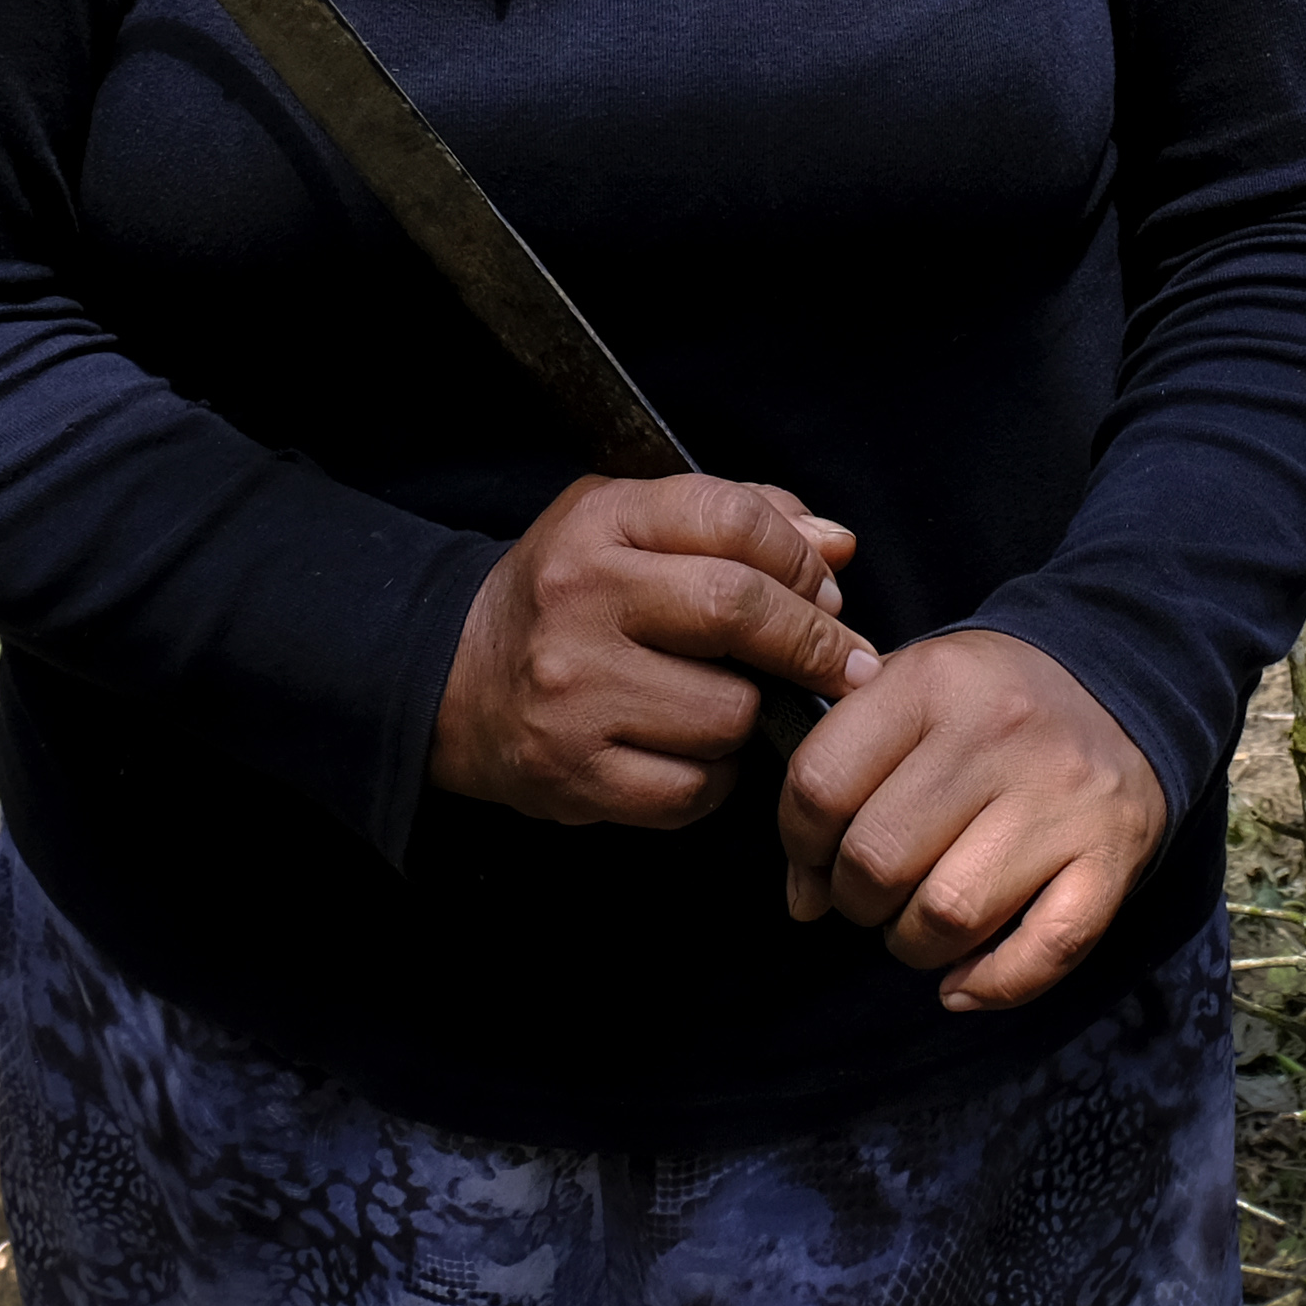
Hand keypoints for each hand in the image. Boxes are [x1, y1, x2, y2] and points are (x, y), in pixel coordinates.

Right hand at [431, 474, 873, 828]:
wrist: (458, 678)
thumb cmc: (571, 595)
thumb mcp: (634, 522)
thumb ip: (741, 518)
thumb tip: (836, 546)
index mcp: (601, 523)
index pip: (730, 518)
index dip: (799, 558)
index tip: (828, 592)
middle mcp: (581, 600)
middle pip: (736, 609)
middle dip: (813, 641)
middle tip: (847, 662)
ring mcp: (574, 692)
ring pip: (727, 712)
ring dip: (754, 715)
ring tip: (731, 703)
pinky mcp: (574, 774)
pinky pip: (694, 787)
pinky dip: (715, 777)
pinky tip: (695, 752)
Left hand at [776, 628, 1167, 1010]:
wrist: (1124, 684)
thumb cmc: (989, 701)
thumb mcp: (910, 686)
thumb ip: (840, 763)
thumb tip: (804, 894)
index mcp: (933, 681)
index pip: (819, 783)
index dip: (798, 842)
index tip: (815, 857)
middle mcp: (999, 733)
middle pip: (877, 859)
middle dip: (854, 900)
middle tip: (871, 892)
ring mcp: (1062, 799)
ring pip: (948, 915)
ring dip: (913, 944)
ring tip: (919, 922)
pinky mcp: (1112, 856)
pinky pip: (1044, 951)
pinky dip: (992, 984)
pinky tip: (962, 982)